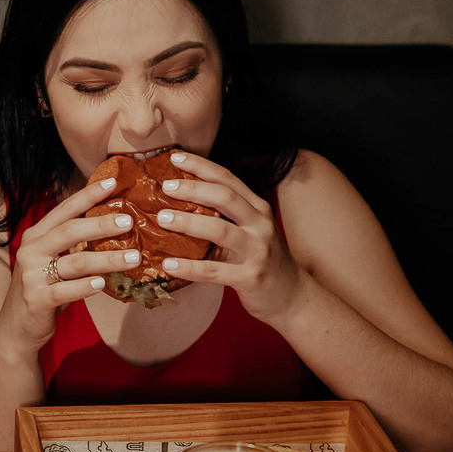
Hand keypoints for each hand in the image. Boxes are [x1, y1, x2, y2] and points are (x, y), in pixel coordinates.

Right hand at [0, 176, 143, 353]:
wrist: (16, 328)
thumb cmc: (42, 290)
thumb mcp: (51, 262)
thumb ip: (71, 245)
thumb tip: (111, 225)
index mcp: (36, 236)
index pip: (64, 210)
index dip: (88, 195)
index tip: (112, 182)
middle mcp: (31, 251)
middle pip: (70, 231)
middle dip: (101, 224)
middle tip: (129, 220)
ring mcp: (31, 275)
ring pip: (75, 263)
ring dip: (107, 259)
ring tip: (134, 257)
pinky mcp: (36, 299)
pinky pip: (65, 291)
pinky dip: (85, 287)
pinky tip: (102, 285)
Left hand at [153, 152, 306, 320]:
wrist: (290, 295)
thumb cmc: (259, 258)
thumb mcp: (248, 229)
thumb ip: (224, 214)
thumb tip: (178, 200)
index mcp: (256, 208)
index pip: (228, 179)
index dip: (201, 165)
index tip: (174, 156)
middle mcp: (260, 224)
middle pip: (225, 197)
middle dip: (193, 188)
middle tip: (165, 186)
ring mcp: (257, 251)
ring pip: (220, 230)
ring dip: (188, 222)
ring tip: (162, 219)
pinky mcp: (250, 277)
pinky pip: (214, 270)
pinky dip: (189, 267)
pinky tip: (168, 264)